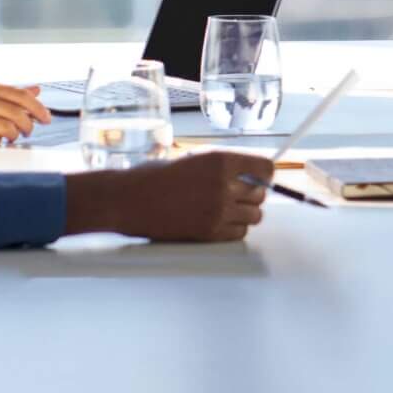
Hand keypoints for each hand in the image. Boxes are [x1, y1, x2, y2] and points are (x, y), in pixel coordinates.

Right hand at [0, 76, 49, 144]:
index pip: (21, 96)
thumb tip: (36, 90)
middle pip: (17, 113)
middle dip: (28, 125)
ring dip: (14, 136)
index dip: (38, 108)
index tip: (46, 117)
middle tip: (28, 130)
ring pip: (6, 128)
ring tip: (12, 137)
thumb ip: (7, 91)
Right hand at [63, 150, 273, 242]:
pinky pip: (239, 233)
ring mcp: (218, 211)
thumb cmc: (154, 176)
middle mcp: (223, 185)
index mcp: (220, 161)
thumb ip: (222, 167)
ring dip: (244, 213)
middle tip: (235, 195)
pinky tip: (218, 222)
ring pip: (254, 216)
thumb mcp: (193, 159)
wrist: (128, 199)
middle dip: (251, 195)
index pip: (265, 168)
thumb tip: (249, 174)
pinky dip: (233, 229)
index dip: (263, 174)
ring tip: (224, 209)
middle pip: (261, 194)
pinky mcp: (209, 232)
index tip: (258, 178)